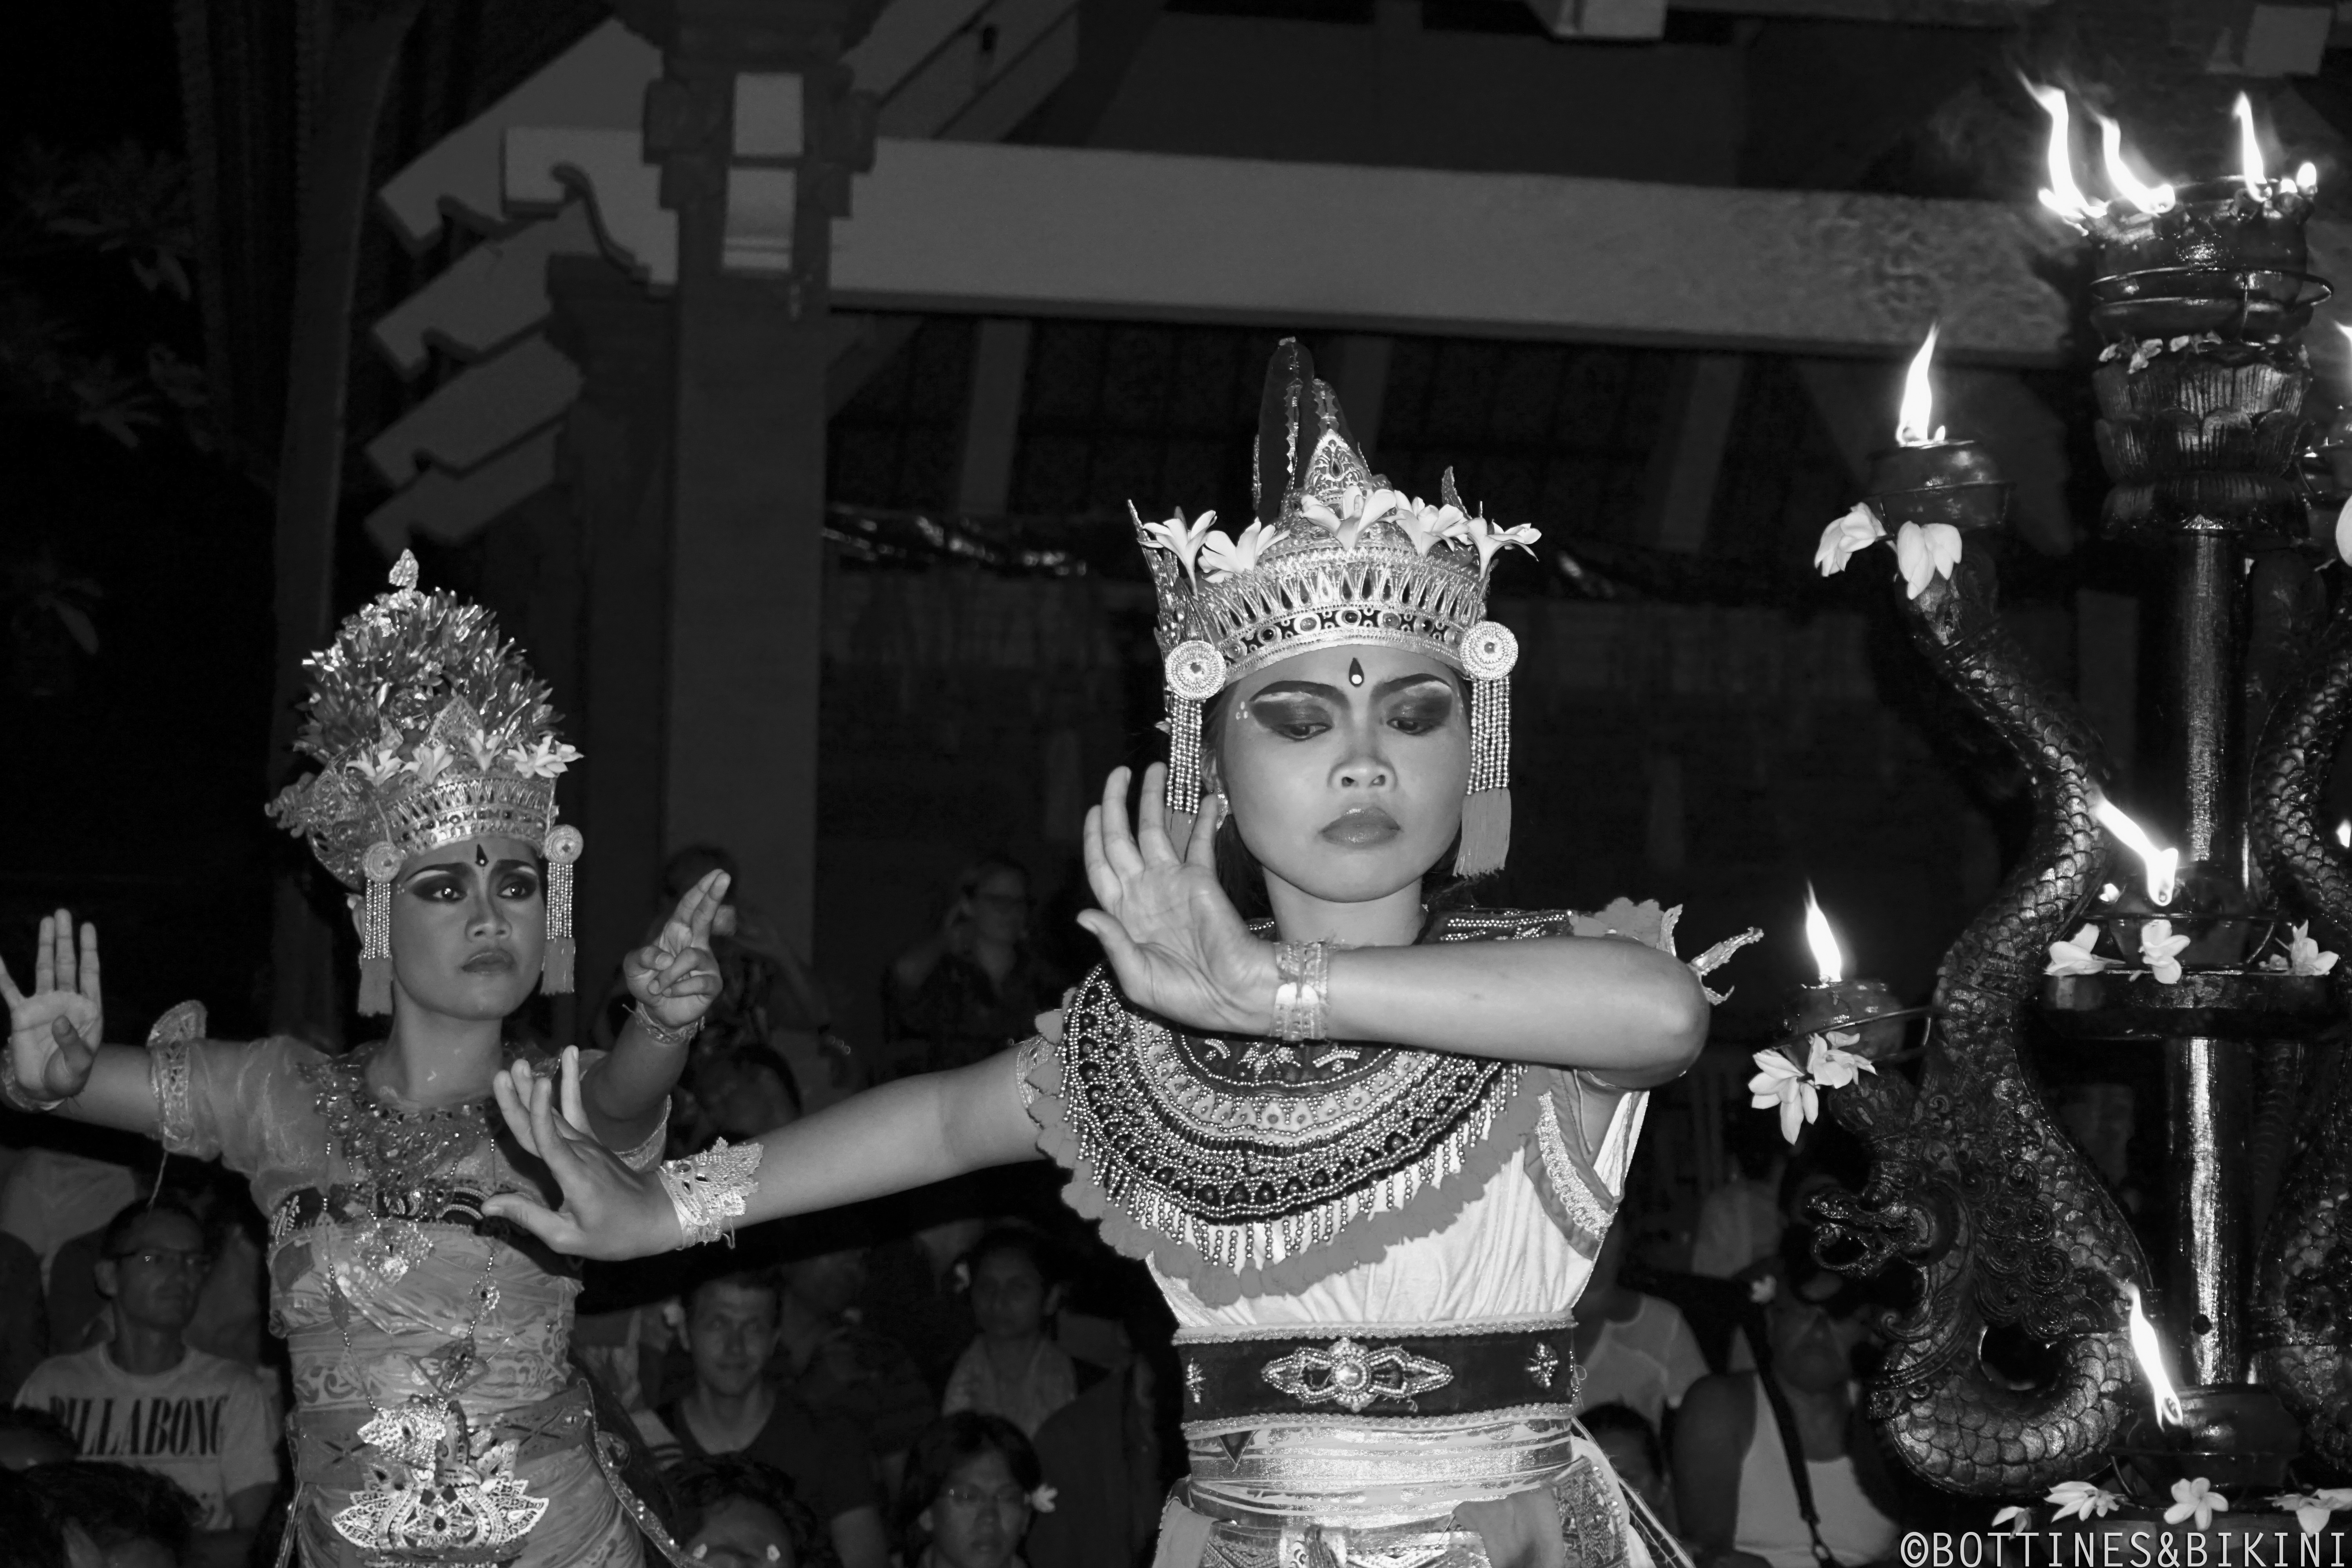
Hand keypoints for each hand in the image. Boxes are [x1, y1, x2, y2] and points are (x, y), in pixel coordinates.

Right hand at [0, 912, 102, 1102]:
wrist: (46, 1087)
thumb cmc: (70, 1074)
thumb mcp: (79, 1061)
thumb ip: (73, 1041)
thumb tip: (60, 1019)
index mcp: (87, 1008)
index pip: (89, 972)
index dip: (88, 949)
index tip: (87, 926)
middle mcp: (66, 1000)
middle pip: (66, 963)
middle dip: (65, 939)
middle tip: (63, 913)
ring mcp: (43, 1004)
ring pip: (44, 969)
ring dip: (45, 946)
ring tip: (47, 921)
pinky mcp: (22, 1014)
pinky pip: (10, 990)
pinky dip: (3, 975)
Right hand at [482, 1046, 684, 1259]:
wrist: (654, 1217)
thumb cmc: (613, 1234)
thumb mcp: (567, 1237)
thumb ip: (527, 1217)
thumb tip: (485, 1206)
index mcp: (573, 1175)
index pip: (550, 1141)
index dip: (540, 1114)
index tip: (538, 1083)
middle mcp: (579, 1153)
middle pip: (544, 1123)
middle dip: (523, 1096)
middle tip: (503, 1070)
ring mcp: (587, 1144)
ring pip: (556, 1113)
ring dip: (536, 1088)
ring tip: (521, 1062)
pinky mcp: (591, 1141)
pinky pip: (576, 1109)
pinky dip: (570, 1084)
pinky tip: (568, 1058)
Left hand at [624, 870, 728, 1029]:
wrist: (656, 1011)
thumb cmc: (647, 981)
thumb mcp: (633, 966)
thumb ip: (643, 956)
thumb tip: (666, 959)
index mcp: (677, 932)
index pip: (690, 907)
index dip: (701, 890)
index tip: (717, 874)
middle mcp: (695, 943)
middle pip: (705, 916)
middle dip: (713, 896)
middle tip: (724, 876)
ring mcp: (706, 963)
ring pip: (690, 958)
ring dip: (668, 975)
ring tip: (658, 988)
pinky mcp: (713, 984)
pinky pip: (698, 981)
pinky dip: (678, 989)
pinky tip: (671, 994)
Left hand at [1077, 765, 1276, 1036]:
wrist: (1232, 996)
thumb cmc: (1182, 995)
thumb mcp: (1136, 977)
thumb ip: (1111, 942)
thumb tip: (1082, 913)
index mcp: (1121, 913)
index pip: (1098, 865)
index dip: (1092, 836)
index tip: (1091, 807)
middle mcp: (1143, 891)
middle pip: (1120, 838)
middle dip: (1115, 804)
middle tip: (1118, 772)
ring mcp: (1172, 882)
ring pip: (1156, 831)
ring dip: (1153, 799)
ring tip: (1156, 768)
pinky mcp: (1202, 880)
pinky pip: (1199, 843)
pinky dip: (1203, 820)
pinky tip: (1208, 799)